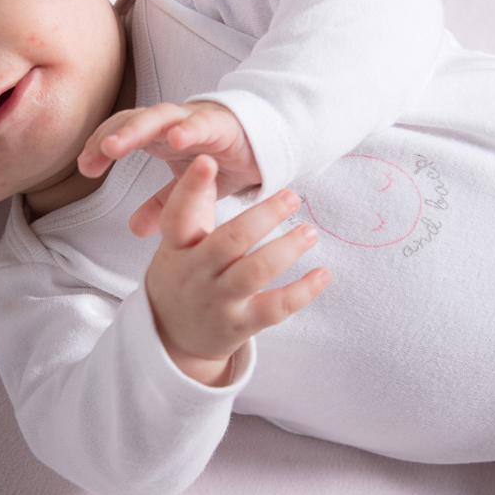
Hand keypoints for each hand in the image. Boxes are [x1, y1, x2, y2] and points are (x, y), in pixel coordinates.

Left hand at [77, 101, 259, 236]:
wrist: (266, 147)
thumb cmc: (221, 159)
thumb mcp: (187, 188)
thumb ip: (162, 204)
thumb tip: (134, 227)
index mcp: (158, 135)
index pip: (121, 132)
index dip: (100, 146)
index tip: (85, 167)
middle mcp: (172, 123)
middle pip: (134, 121)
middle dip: (112, 135)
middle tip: (94, 155)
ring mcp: (196, 120)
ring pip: (160, 117)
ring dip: (137, 130)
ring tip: (115, 146)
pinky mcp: (224, 125)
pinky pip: (203, 123)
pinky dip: (190, 129)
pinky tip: (177, 139)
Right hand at [145, 154, 329, 385]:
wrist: (172, 335)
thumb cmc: (183, 275)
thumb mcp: (178, 242)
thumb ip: (194, 208)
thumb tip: (205, 160)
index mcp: (179, 246)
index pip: (179, 215)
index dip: (191, 188)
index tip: (207, 160)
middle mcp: (196, 272)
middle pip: (229, 241)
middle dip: (263, 217)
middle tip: (291, 196)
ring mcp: (218, 300)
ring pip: (255, 272)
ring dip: (286, 249)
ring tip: (309, 232)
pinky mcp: (241, 324)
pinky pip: (276, 308)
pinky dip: (303, 291)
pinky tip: (322, 274)